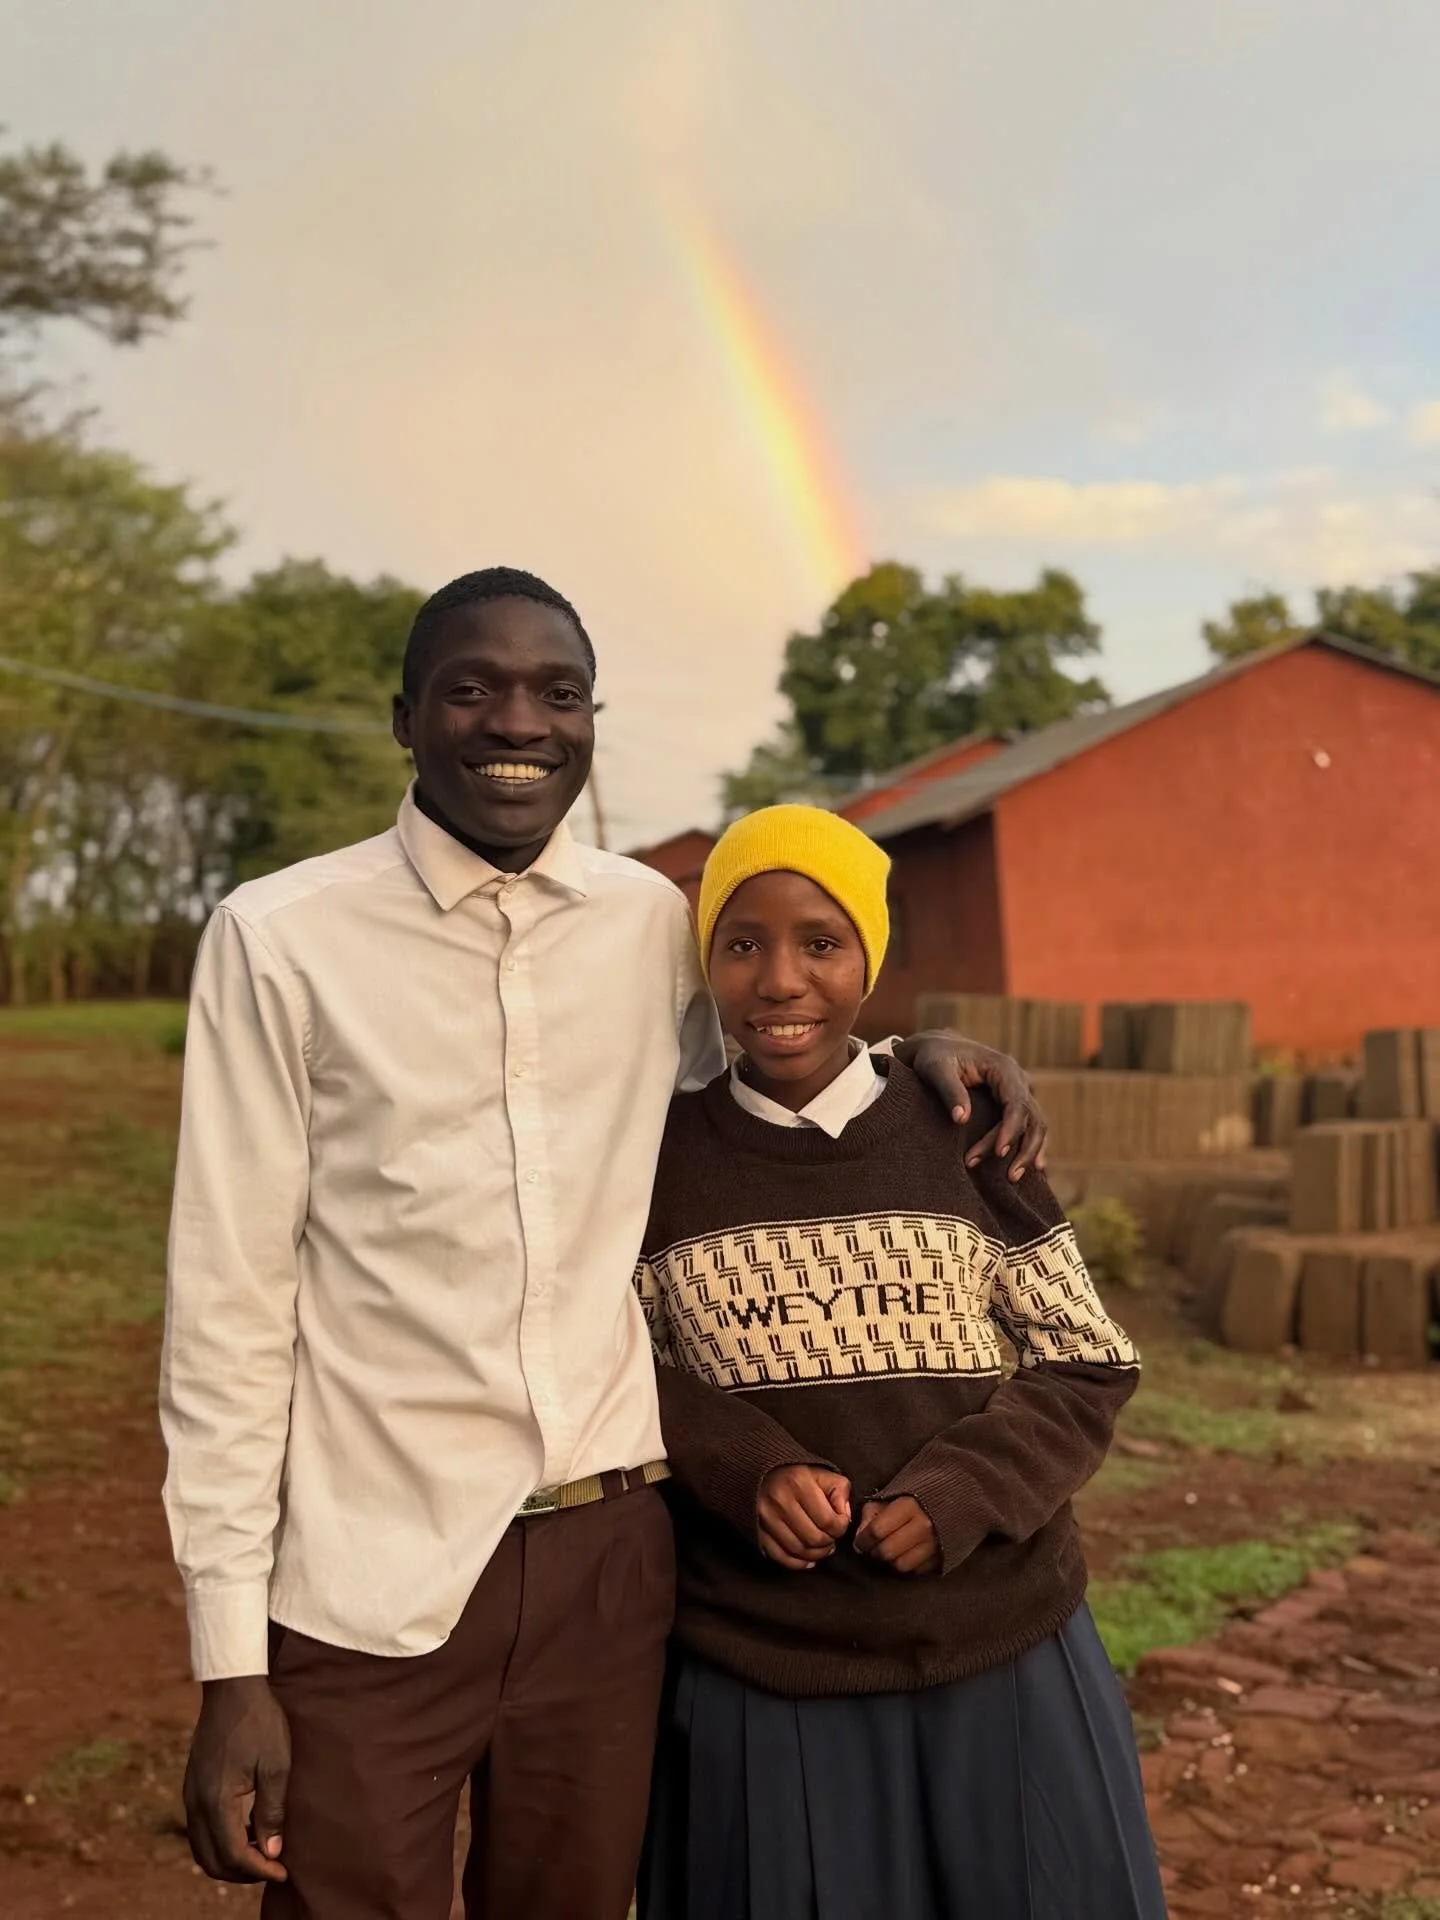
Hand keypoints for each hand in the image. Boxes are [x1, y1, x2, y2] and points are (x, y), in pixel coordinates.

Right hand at [183, 1675, 290, 1883]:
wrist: (232, 1687)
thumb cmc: (259, 1722)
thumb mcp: (276, 1765)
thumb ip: (272, 1811)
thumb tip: (271, 1852)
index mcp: (216, 1800)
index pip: (232, 1855)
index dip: (258, 1870)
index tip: (282, 1872)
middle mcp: (196, 1803)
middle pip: (211, 1860)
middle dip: (241, 1872)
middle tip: (272, 1867)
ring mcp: (190, 1794)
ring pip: (202, 1847)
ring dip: (229, 1858)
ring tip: (262, 1851)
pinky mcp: (192, 1785)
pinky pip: (201, 1828)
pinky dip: (221, 1839)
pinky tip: (248, 1828)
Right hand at [757, 1464, 851, 1570]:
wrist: (760, 1474)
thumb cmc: (795, 1475)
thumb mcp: (821, 1473)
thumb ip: (840, 1490)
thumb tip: (844, 1516)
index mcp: (799, 1483)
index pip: (828, 1521)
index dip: (841, 1527)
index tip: (841, 1523)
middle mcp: (780, 1501)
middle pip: (814, 1539)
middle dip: (829, 1542)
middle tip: (831, 1537)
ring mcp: (766, 1518)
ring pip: (799, 1550)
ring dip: (816, 1554)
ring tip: (821, 1546)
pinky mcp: (757, 1530)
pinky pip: (780, 1556)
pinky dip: (797, 1563)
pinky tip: (807, 1558)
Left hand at [854, 1496, 939, 1574]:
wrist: (952, 1499)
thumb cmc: (915, 1497)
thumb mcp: (890, 1496)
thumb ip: (871, 1513)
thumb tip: (859, 1537)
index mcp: (909, 1506)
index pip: (877, 1530)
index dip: (863, 1539)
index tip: (859, 1542)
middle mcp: (924, 1526)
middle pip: (887, 1551)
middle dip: (875, 1551)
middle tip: (873, 1548)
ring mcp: (935, 1543)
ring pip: (901, 1565)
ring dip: (891, 1561)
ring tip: (890, 1550)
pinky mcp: (943, 1557)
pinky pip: (916, 1570)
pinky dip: (908, 1564)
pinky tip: (905, 1554)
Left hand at [896, 1032, 1047, 1180]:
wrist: (938, 1049)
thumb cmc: (935, 1057)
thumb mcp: (936, 1068)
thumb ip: (949, 1091)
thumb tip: (961, 1119)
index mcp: (1003, 1068)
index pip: (1017, 1103)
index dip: (1011, 1129)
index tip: (999, 1153)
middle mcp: (1018, 1080)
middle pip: (1033, 1118)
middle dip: (1024, 1149)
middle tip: (1009, 1177)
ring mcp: (1019, 1092)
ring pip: (1036, 1126)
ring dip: (1028, 1153)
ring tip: (1013, 1178)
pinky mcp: (1014, 1104)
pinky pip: (1029, 1128)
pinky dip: (1030, 1148)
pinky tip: (1028, 1170)